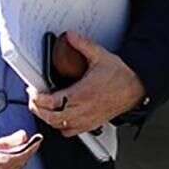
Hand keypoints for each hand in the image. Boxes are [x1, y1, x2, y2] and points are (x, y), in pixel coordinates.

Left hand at [30, 33, 145, 136]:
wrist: (136, 88)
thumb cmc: (120, 75)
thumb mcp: (100, 56)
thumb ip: (83, 45)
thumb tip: (71, 36)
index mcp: (81, 94)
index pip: (51, 102)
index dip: (37, 98)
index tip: (33, 91)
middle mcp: (82, 110)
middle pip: (51, 118)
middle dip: (38, 110)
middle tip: (34, 100)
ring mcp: (86, 119)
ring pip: (59, 127)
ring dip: (48, 119)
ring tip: (43, 109)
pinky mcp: (92, 124)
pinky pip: (71, 132)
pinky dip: (61, 128)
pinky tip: (60, 119)